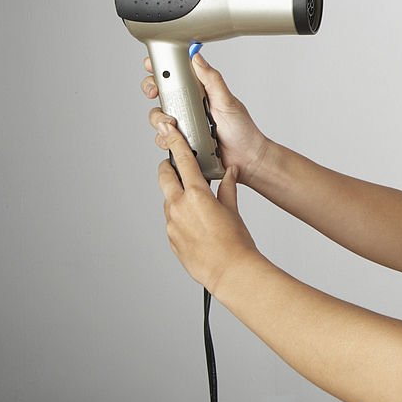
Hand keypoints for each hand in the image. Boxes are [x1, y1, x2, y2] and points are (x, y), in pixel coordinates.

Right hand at [143, 52, 271, 187]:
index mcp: (199, 92)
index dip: (161, 69)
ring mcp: (184, 125)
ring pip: (158, 118)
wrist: (245, 159)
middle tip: (155, 93)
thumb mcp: (227, 101)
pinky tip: (181, 140)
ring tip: (175, 124)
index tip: (152, 66)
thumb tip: (197, 57)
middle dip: (152, 90)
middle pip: (160, 94)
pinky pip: (164, 139)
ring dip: (160, 119)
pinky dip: (166, 139)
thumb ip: (211, 79)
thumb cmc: (241, 129)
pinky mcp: (181, 142)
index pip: (176, 75)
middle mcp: (188, 107)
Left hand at [156, 119, 260, 292]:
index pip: (182, 161)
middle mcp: (179, 207)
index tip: (169, 131)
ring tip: (198, 205)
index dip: (175, 142)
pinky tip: (197, 225)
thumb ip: (227, 188)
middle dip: (169, 168)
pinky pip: (172, 220)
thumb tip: (230, 173)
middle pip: (165, 177)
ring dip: (177, 196)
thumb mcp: (233, 210)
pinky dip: (180, 216)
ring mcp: (171, 223)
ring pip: (168, 200)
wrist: (229, 271)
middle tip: (178, 167)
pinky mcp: (170, 238)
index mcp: (196, 195)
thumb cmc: (236, 242)